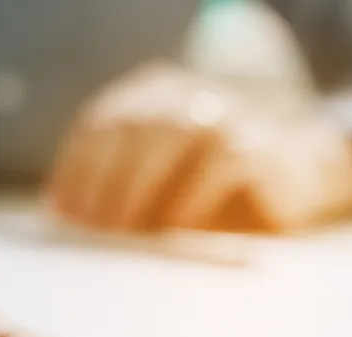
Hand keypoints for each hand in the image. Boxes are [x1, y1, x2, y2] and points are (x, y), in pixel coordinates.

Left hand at [48, 63, 351, 231]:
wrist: (290, 176)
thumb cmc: (209, 184)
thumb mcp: (157, 178)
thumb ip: (115, 184)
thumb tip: (64, 213)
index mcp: (153, 92)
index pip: (101, 120)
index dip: (76, 166)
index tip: (61, 211)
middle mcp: (188, 92)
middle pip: (135, 125)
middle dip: (106, 178)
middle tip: (92, 224)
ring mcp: (227, 112)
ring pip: (176, 134)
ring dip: (143, 184)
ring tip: (124, 228)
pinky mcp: (261, 144)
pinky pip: (223, 163)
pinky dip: (194, 196)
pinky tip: (177, 226)